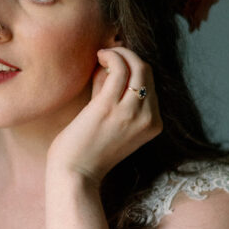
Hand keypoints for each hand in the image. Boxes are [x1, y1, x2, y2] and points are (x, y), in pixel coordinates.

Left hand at [48, 46, 162, 182]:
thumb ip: (113, 94)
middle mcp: (148, 119)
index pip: (151, 85)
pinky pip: (119, 69)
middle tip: (108, 55)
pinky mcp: (109, 108)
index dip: (134, 68)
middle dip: (129, 56)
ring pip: (137, 66)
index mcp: (153, 125)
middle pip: (148, 72)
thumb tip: (110, 65)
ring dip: (120, 53)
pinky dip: (111, 56)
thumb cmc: (87, 150)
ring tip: (103, 54)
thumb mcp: (111, 121)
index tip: (115, 64)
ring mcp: (131, 113)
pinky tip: (99, 56)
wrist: (75, 176)